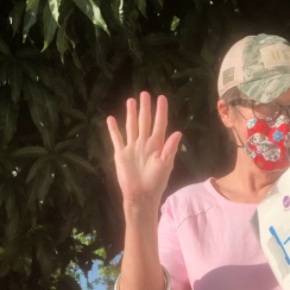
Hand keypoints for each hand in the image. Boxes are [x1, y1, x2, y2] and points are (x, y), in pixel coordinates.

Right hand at [107, 91, 181, 206]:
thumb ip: (170, 148)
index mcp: (157, 145)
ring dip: (130, 113)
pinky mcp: (121, 154)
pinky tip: (111, 119)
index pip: (159, 124)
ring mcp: (132, 147)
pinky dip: (113, 129)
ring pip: (131, 126)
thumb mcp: (165, 165)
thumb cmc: (156, 182)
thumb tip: (178, 133)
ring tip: (131, 101)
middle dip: (145, 108)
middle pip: (144, 121)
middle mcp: (144, 143)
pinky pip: (117, 138)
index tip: (161, 98)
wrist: (140, 195)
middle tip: (145, 93)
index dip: (161, 111)